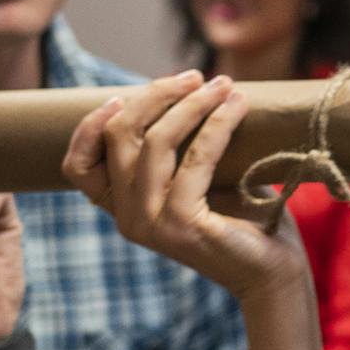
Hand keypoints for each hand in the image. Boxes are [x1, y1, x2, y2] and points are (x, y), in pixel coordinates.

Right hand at [63, 73, 305, 303]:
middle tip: (196, 77)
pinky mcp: (182, 224)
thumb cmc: (240, 221)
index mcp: (122, 208)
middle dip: (156, 95)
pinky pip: (196, 157)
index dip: (90, 125)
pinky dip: (218, 123)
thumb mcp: (198, 178)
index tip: (123, 96)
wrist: (271, 272)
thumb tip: (182, 88)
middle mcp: (127, 218)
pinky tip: (237, 106)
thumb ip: (177, 148)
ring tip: (223, 85)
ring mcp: (151, 223)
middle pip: (119, 136)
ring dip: (192, 103)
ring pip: (156, 141)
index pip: (77, 164)